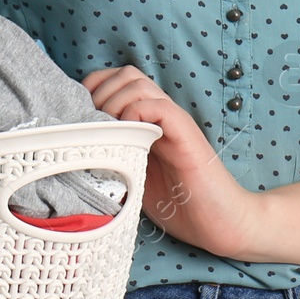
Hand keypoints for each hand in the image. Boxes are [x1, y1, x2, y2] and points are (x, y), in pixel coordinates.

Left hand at [82, 66, 263, 258]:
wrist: (221, 224)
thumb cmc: (180, 206)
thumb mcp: (135, 179)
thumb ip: (114, 159)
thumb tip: (78, 154)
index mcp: (148, 121)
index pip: (116, 81)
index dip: (93, 90)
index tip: (81, 117)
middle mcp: (161, 115)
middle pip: (125, 75)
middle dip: (99, 93)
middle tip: (93, 127)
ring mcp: (174, 122)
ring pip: (137, 84)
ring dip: (114, 102)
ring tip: (109, 134)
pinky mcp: (186, 133)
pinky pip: (158, 106)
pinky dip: (135, 114)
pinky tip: (130, 138)